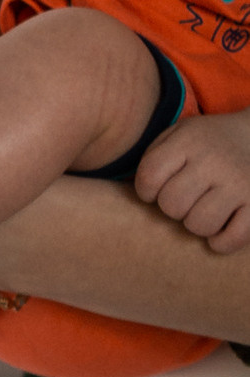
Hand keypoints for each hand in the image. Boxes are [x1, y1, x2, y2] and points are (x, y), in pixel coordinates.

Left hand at [137, 110, 249, 254]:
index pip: (149, 176)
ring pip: (199, 225)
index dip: (146, 190)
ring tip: (203, 211)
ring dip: (196, 225)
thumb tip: (136, 195)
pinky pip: (231, 239)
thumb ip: (155, 156)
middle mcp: (215, 161)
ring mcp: (240, 183)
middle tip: (185, 200)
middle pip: (172, 205)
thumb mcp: (179, 134)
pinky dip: (221, 242)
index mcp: (189, 140)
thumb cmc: (208, 143)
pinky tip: (221, 229)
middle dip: (173, 208)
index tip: (157, 189)